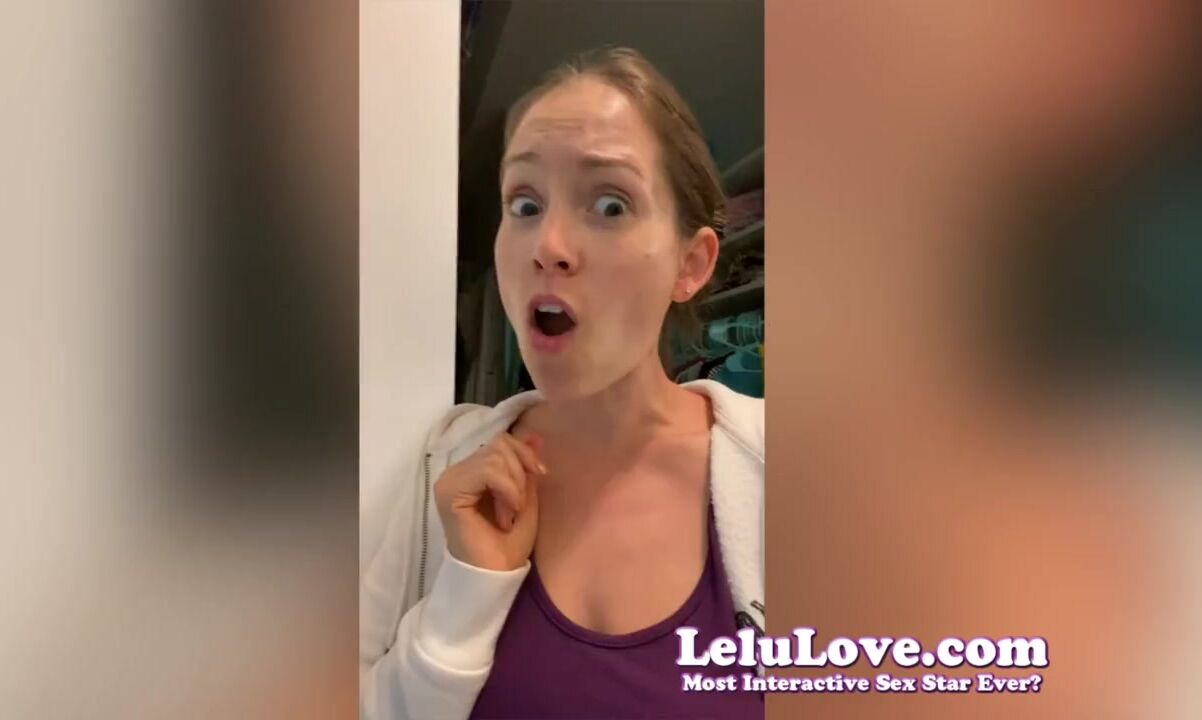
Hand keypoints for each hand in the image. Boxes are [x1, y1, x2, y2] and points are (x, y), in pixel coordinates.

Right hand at [433, 432, 544, 571]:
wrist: (496, 575)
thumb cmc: (509, 543)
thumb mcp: (525, 496)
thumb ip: (526, 467)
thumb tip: (535, 436)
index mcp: (471, 472)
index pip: (500, 441)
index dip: (524, 453)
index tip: (541, 475)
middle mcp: (455, 472)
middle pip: (499, 444)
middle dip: (519, 473)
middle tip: (517, 506)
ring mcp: (449, 481)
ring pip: (495, 456)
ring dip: (513, 487)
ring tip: (509, 514)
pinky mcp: (450, 492)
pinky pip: (488, 471)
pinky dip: (506, 490)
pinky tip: (504, 515)